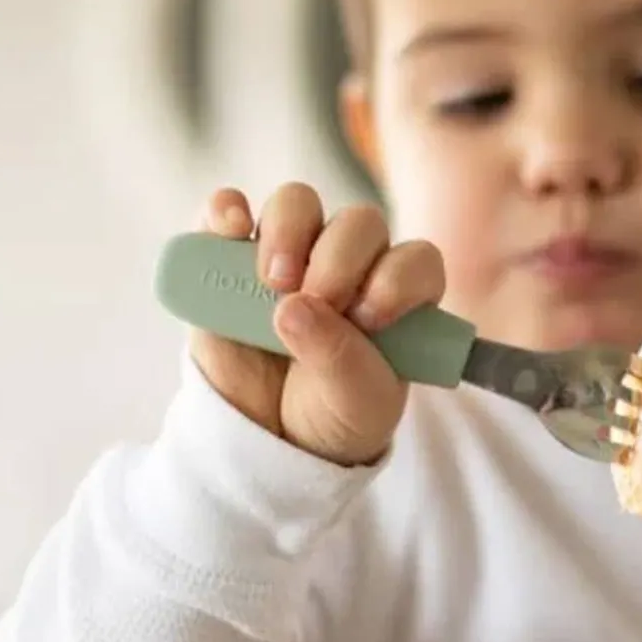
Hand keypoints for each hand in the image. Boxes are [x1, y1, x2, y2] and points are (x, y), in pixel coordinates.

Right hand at [189, 183, 445, 465]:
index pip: (416, 260)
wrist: (271, 438)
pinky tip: (229, 227)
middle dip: (340, 259)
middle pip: (359, 224)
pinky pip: (227, 211)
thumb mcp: (356, 404)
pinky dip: (224, 209)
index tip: (369, 318)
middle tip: (318, 300)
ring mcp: (292, 253)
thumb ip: (341, 360)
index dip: (397, 278)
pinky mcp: (232, 257)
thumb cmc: (335, 416)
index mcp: (398, 295)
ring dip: (289, 231)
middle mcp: (351, 262)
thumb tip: (293, 308)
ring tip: (275, 282)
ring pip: (298, 203)